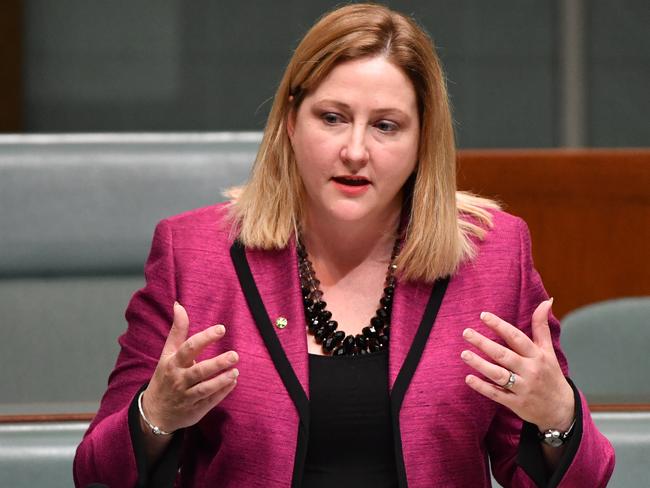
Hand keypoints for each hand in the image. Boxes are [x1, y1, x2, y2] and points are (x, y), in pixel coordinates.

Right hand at [141, 302, 238, 433]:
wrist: (154, 412)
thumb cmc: (165, 376)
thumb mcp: (167, 353)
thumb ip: (177, 330)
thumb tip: (178, 305)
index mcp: (173, 363)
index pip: (189, 348)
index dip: (205, 338)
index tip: (221, 329)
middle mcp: (179, 379)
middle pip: (199, 370)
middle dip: (217, 363)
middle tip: (234, 355)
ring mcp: (187, 396)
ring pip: (205, 389)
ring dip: (221, 380)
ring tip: (235, 372)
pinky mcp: (195, 409)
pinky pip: (210, 401)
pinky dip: (222, 392)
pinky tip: (233, 383)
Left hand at [461, 298, 574, 430]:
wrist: (561, 410)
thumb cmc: (551, 375)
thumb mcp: (548, 351)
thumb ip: (542, 327)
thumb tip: (547, 301)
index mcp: (537, 356)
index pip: (516, 338)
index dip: (499, 326)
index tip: (483, 315)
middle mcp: (530, 370)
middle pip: (503, 355)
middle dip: (484, 343)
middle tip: (466, 332)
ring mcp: (522, 388)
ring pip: (498, 374)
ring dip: (480, 364)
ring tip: (464, 353)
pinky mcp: (516, 403)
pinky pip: (497, 394)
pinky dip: (482, 387)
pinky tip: (468, 378)